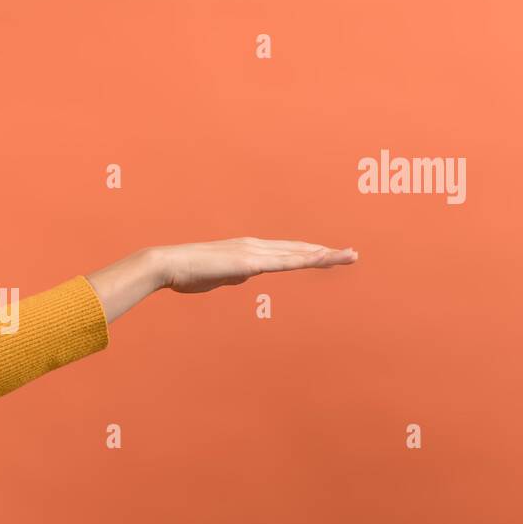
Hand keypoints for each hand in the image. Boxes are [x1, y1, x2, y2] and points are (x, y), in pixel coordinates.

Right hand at [154, 237, 357, 293]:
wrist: (169, 264)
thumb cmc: (188, 273)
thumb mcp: (217, 277)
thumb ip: (234, 275)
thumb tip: (244, 276)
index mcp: (248, 250)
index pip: (286, 252)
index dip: (309, 253)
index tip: (329, 256)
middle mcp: (255, 246)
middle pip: (298, 250)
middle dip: (326, 253)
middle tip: (353, 254)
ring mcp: (253, 252)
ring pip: (296, 254)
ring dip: (324, 255)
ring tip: (349, 256)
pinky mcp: (248, 262)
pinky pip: (283, 263)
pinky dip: (305, 260)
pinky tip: (322, 260)